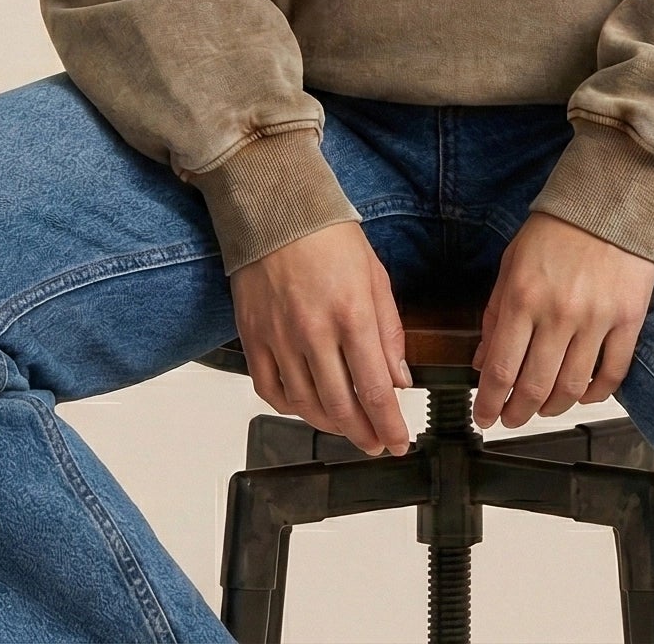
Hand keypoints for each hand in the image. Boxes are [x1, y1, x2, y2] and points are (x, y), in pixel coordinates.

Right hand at [229, 220, 414, 456]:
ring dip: (330, 425)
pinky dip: (290, 408)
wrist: (275, 210)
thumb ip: (389, 331)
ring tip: (347, 426)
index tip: (399, 442)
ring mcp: (280, 338)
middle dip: (364, 434)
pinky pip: (270, 390)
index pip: (376, 389)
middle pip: (341, 407)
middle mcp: (314, 332)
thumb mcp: (375, 276)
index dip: (389, 425)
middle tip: (376, 442)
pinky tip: (306, 406)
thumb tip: (399, 378)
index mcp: (352, 314)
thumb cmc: (328, 236)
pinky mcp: (253, 337)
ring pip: (306, 405)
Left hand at [470, 211, 653, 429]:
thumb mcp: (512, 262)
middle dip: (517, 413)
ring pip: (571, 388)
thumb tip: (482, 360)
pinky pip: (611, 374)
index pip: (500, 368)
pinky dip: (594, 395)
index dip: (488, 403)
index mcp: (523, 296)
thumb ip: (495, 313)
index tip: (483, 417)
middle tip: (510, 418)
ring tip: (542, 408)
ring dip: (552, 408)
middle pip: (534, 387)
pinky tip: (581, 395)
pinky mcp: (628, 320)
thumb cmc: (558, 228)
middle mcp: (558, 313)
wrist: (611, 199)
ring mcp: (596, 319)